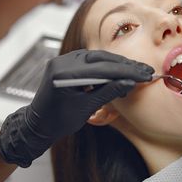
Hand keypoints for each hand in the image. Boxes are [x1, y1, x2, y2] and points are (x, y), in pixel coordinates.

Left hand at [0, 49, 153, 166]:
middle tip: (144, 71)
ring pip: (97, 57)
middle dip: (124, 65)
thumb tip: (130, 83)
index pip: (102, 68)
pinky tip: (119, 72)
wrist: (37, 125)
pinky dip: (105, 66)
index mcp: (64, 74)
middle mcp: (63, 62)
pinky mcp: (66, 63)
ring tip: (136, 72)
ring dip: (117, 64)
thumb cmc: (58, 121)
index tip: (143, 75)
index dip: (126, 71)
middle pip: (101, 58)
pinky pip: (89, 60)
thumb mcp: (86, 108)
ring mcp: (63, 60)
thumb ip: (108, 92)